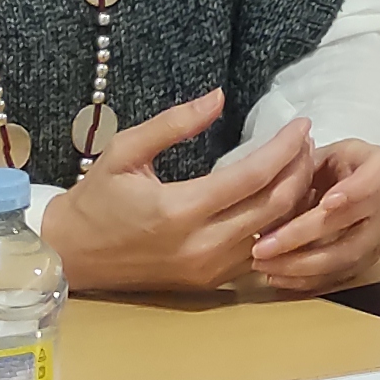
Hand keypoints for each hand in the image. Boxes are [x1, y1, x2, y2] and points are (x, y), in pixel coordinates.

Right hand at [31, 99, 314, 293]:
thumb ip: (173, 123)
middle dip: (300, 170)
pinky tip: (284, 200)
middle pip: (276, 207)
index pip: (253, 176)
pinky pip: (260, 253)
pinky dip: (280, 226)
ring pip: (275, 233)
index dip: (284, 148)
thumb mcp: (124, 151)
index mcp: (180, 210)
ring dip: (296, 199)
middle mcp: (202, 245)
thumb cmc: (96, 199)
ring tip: (301, 165)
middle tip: (307, 141)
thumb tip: (218, 97)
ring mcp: (210, 269)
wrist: (72, 256)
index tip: (302, 124)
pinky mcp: (211, 282)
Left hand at [245, 141, 379, 293]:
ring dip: (302, 264)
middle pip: (354, 218)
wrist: (330, 186)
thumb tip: (271, 198)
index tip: (326, 203)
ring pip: (347, 253)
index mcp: (377, 161)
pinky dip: (307, 279)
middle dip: (304, 234)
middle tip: (264, 245)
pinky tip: (277, 276)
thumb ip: (295, 172)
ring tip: (264, 264)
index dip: (358, 187)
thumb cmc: (318, 166)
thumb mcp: (307, 156)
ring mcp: (379, 231)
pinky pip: (340, 275)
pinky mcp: (367, 258)